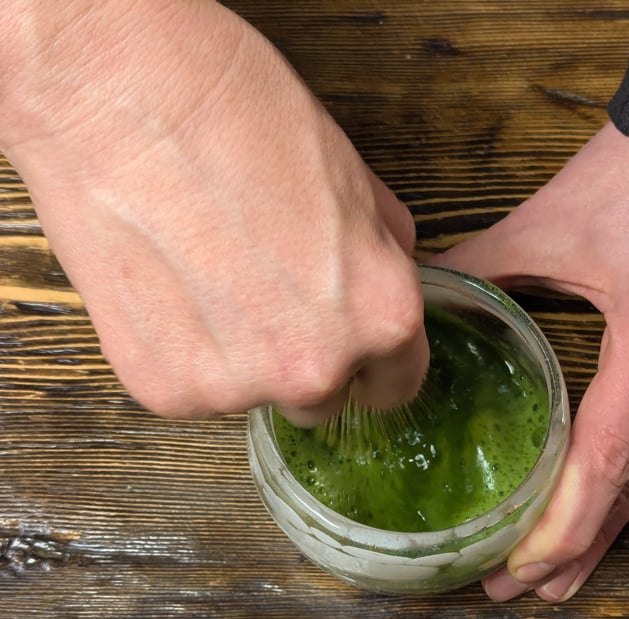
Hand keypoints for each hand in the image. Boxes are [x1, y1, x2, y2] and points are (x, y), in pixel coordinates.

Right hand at [0, 0, 427, 420]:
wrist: (118, 94)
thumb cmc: (239, 117)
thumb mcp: (351, 179)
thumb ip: (380, 252)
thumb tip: (383, 275)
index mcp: (382, 318)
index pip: (396, 385)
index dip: (375, 366)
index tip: (352, 354)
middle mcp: (316, 369)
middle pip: (322, 399)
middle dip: (304, 360)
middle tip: (266, 298)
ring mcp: (236, 387)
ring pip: (253, 395)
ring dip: (241, 359)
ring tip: (208, 280)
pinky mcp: (163, 388)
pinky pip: (192, 388)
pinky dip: (183, 353)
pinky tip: (168, 289)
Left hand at [433, 121, 628, 601]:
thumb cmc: (627, 181)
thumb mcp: (543, 227)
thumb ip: (477, 270)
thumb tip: (420, 303)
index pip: (605, 454)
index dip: (560, 523)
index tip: (517, 566)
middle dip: (573, 544)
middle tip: (521, 588)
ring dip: (616, 532)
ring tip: (568, 579)